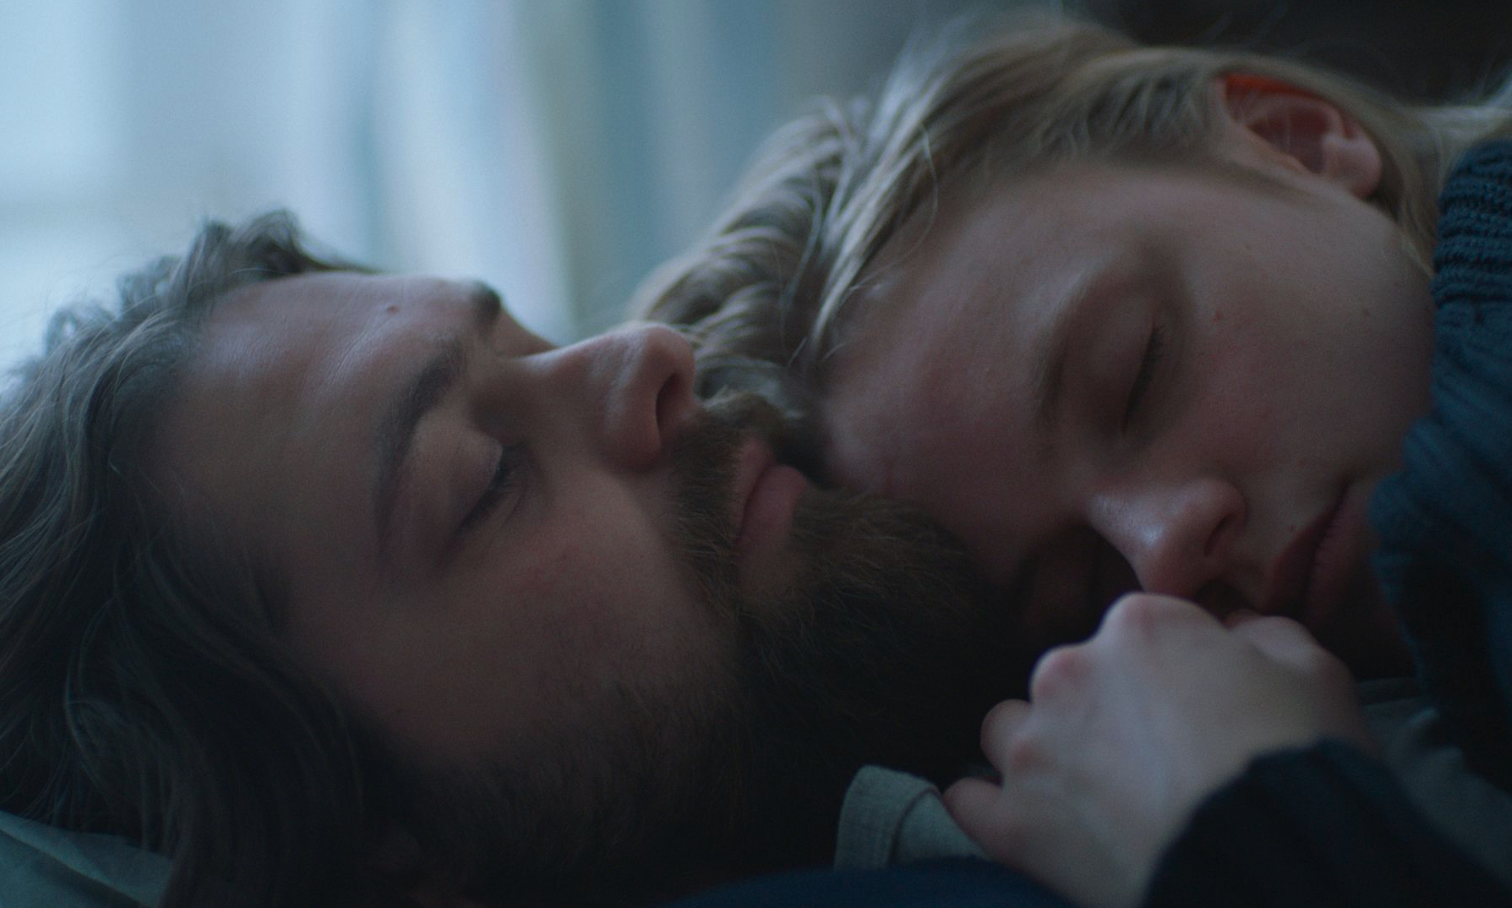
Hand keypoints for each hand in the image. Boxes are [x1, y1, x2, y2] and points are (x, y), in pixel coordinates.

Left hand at [944, 594, 1372, 907]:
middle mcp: (1070, 672)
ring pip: (1008, 730)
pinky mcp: (1015, 823)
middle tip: (1153, 765)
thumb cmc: (1302, 767)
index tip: (1196, 713)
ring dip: (1038, 751)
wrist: (1273, 868)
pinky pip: (969, 802)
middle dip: (1102, 712)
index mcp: (1140, 627)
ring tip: (1085, 794)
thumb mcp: (1318, 676)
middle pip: (1071, 679)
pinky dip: (990, 809)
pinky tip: (1018, 820)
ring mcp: (1035, 748)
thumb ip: (1268, 636)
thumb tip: (1239, 631)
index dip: (1174, 674)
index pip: (1142, 633)